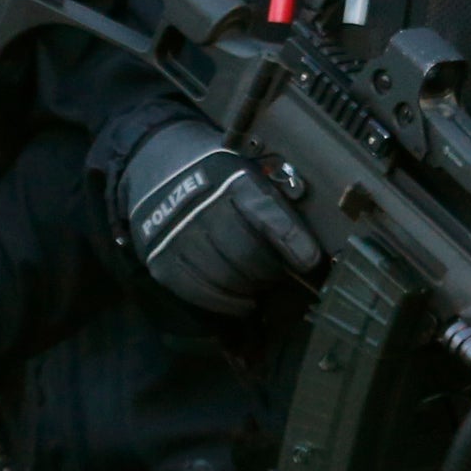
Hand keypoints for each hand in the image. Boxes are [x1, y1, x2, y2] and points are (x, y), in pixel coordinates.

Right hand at [119, 116, 322, 315]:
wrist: (161, 166)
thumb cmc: (218, 178)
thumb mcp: (247, 175)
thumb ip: (274, 206)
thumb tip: (308, 249)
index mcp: (231, 180)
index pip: (267, 214)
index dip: (292, 241)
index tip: (310, 261)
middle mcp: (202, 206)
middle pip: (248, 255)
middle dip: (271, 271)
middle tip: (277, 273)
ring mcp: (178, 235)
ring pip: (226, 278)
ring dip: (250, 289)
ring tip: (258, 286)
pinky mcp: (162, 259)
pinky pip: (200, 292)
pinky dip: (226, 304)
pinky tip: (241, 303)